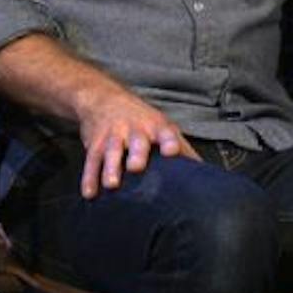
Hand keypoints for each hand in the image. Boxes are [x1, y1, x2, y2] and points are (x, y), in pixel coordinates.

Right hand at [76, 86, 198, 198]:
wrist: (103, 98)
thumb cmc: (140, 120)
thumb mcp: (162, 127)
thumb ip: (182, 148)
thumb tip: (203, 171)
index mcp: (156, 127)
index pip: (165, 133)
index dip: (169, 142)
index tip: (172, 152)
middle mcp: (135, 130)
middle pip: (136, 142)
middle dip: (137, 154)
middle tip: (136, 167)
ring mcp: (113, 136)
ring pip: (111, 152)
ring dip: (110, 168)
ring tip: (112, 184)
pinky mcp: (95, 144)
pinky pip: (91, 161)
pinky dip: (89, 178)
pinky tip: (89, 193)